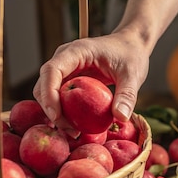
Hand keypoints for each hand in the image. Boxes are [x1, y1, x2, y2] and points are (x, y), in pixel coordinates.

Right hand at [33, 29, 149, 133]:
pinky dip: (62, 112)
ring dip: (55, 113)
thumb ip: (127, 95)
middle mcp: (65, 59)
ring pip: (47, 93)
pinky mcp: (69, 79)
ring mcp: (65, 69)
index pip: (52, 70)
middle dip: (51, 110)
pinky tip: (75, 126)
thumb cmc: (131, 55)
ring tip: (73, 132)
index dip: (49, 94)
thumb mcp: (133, 74)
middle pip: (44, 85)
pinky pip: (58, 96)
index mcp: (77, 51)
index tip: (56, 116)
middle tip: (70, 131)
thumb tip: (121, 118)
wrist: (131, 46)